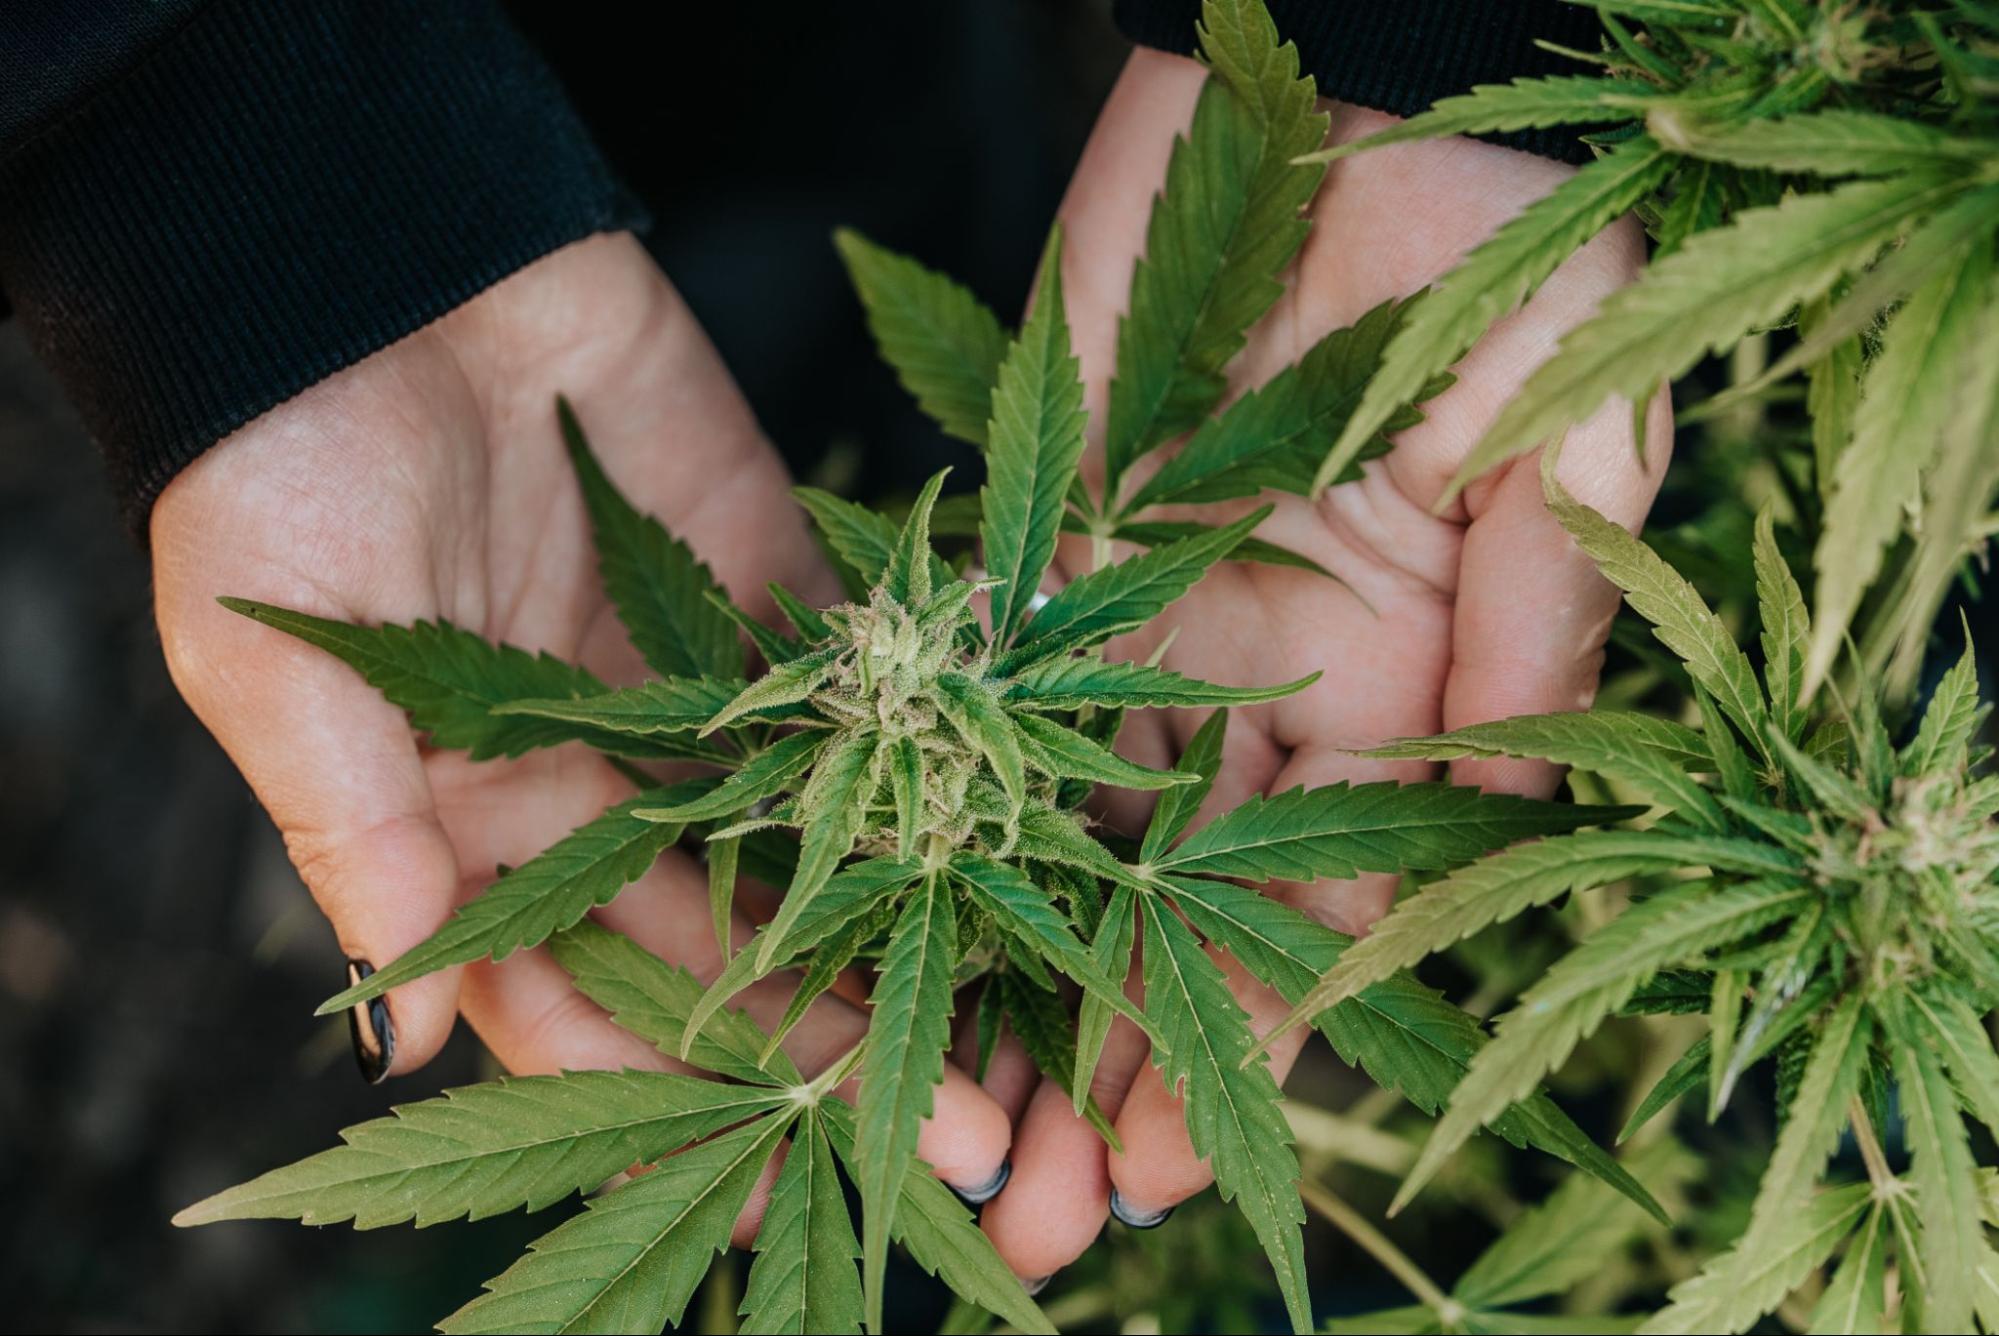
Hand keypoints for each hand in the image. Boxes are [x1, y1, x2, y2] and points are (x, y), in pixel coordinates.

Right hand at [151, 233, 1013, 1237]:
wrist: (377, 258)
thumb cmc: (284, 468)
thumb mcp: (285, 674)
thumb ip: (362, 846)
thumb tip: (392, 1044)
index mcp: (480, 820)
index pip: (589, 996)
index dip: (687, 1091)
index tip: (799, 1172)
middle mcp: (603, 773)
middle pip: (737, 938)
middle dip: (845, 1040)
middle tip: (972, 1139)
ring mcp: (701, 679)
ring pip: (823, 835)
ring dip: (918, 932)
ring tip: (1028, 1028)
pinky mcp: (776, 576)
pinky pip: (868, 687)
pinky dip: (944, 761)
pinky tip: (1034, 846)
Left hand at [970, 52, 1670, 1279]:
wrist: (1330, 110)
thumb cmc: (1486, 260)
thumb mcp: (1567, 441)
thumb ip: (1540, 623)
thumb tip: (1514, 808)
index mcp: (1392, 683)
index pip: (1326, 897)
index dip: (1265, 1025)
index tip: (1193, 1142)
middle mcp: (1253, 685)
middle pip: (1179, 906)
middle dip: (1122, 1054)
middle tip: (1051, 1205)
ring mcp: (1134, 630)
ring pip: (1066, 844)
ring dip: (1016, 986)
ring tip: (962, 1132)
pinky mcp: (1032, 560)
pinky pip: (977, 707)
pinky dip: (938, 826)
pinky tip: (886, 945)